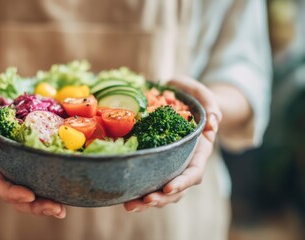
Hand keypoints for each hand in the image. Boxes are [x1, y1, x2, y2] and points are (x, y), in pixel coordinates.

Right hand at [0, 89, 66, 218]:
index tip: (30, 195)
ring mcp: (14, 169)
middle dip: (35, 206)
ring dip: (45, 205)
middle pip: (16, 197)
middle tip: (56, 209)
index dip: (13, 193)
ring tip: (62, 211)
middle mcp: (1, 170)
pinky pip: (38, 181)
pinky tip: (66, 196)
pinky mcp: (27, 164)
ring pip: (28, 195)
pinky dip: (51, 190)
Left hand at [124, 76, 222, 211]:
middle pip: (177, 190)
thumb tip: (213, 123)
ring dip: (147, 201)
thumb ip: (212, 106)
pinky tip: (124, 197)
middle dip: (161, 198)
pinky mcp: (157, 166)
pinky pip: (150, 182)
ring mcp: (171, 167)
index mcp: (199, 152)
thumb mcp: (204, 97)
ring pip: (162, 192)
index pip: (194, 173)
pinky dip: (138, 192)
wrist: (182, 103)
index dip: (182, 182)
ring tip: (130, 206)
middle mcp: (186, 164)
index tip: (168, 188)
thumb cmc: (194, 98)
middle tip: (144, 201)